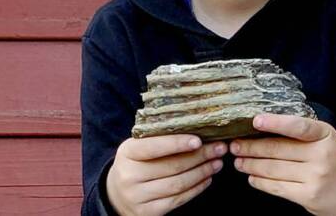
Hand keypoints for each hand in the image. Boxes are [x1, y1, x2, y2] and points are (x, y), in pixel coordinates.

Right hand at [105, 135, 226, 215]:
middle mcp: (129, 176)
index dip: (177, 143)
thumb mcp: (138, 147)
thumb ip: (159, 138)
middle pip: (171, 166)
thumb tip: (195, 128)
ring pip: (177, 184)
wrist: (116, 194)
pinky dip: (196, 188)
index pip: (154, 147)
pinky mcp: (148, 212)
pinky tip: (207, 178)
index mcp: (127, 153)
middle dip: (200, 156)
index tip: (199, 140)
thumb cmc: (135, 164)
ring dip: (202, 172)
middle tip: (219, 148)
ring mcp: (138, 196)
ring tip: (217, 163)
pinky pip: (178, 200)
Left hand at [230, 114, 335, 215]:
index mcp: (326, 135)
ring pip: (273, 169)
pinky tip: (252, 177)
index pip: (298, 126)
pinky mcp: (309, 196)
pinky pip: (277, 187)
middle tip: (234, 145)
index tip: (255, 120)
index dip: (276, 123)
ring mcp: (316, 177)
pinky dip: (260, 181)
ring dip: (251, 164)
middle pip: (278, 149)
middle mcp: (322, 155)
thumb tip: (262, 130)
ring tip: (239, 161)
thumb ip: (302, 135)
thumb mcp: (326, 141)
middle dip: (251, 147)